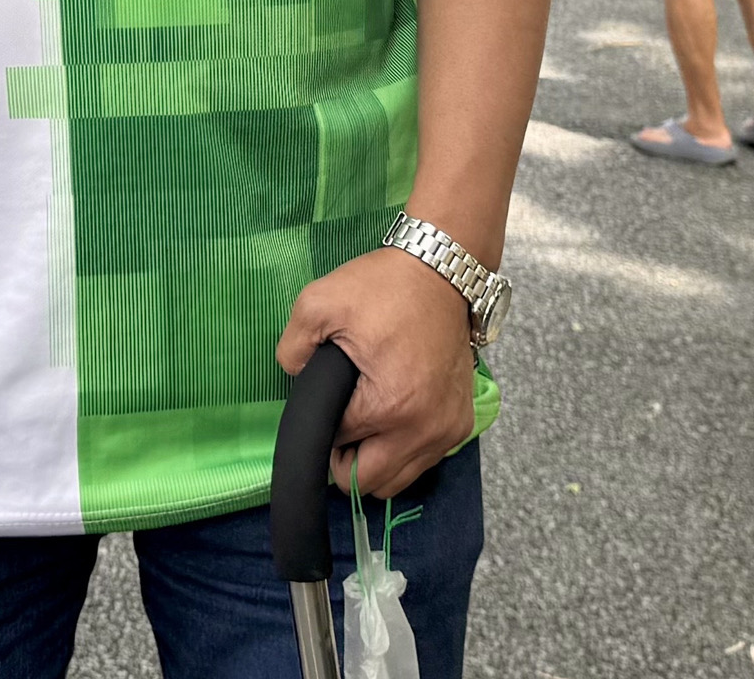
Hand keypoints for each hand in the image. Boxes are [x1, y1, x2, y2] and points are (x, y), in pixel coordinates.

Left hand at [275, 247, 478, 497]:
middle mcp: (423, 429)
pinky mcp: (462, 423)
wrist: (443, 271)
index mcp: (387, 406)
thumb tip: (294, 377)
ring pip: (398, 481)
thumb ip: (291, 348)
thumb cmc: (383, 287)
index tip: (325, 400)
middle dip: (344, 459)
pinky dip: (403, 451)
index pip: (337, 448)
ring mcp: (447, 430)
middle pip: (367, 482)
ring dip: (375, 461)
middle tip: (339, 420)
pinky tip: (393, 417)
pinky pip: (424, 461)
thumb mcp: (318, 302)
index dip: (322, 428)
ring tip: (365, 420)